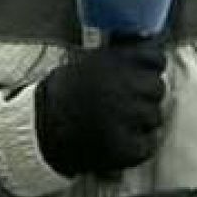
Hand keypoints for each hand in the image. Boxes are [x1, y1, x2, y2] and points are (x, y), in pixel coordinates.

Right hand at [34, 39, 165, 176]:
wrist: (39, 131)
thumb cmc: (61, 96)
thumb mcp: (86, 63)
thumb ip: (118, 57)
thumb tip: (148, 48)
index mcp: (114, 64)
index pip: (155, 59)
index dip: (149, 68)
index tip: (141, 75)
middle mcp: (124, 88)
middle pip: (157, 88)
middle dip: (144, 96)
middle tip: (123, 104)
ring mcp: (127, 119)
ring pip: (154, 117)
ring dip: (141, 121)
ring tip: (115, 123)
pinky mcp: (126, 148)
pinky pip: (148, 144)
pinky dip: (137, 145)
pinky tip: (117, 140)